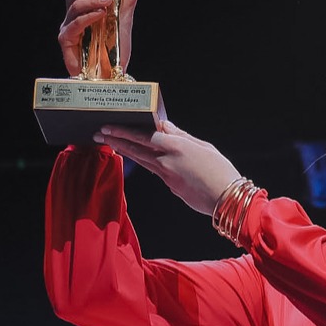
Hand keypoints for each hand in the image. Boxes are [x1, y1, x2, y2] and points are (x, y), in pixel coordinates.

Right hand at [59, 0, 138, 77]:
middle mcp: (73, 16)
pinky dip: (88, 17)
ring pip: (74, 6)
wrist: (113, 73)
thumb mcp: (124, 20)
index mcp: (83, 7)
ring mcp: (68, 28)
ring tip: (107, 2)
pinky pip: (74, 25)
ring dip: (92, 1)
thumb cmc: (115, 49)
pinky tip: (100, 15)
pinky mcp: (66, 41)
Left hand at [96, 119, 242, 215]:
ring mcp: (166, 176)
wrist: (227, 199)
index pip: (144, 136)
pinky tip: (137, 157)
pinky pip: (154, 170)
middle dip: (116, 141)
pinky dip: (143, 162)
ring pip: (141, 160)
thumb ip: (181, 136)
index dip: (123, 131)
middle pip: (136, 149)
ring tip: (110, 144)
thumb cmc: (220, 170)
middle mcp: (167, 161)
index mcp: (177, 147)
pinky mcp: (170, 186)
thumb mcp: (203, 146)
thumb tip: (164, 126)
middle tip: (99, 134)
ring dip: (124, 151)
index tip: (108, 127)